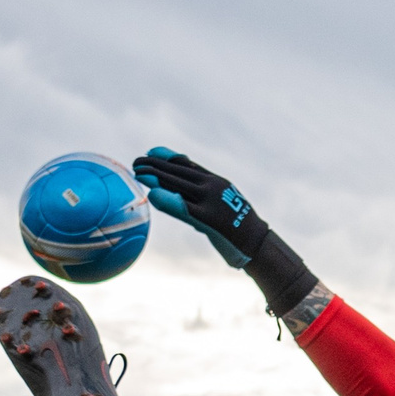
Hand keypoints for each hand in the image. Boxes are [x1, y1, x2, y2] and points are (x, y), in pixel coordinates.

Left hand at [131, 148, 268, 269]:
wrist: (258, 243)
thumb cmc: (237, 229)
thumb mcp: (221, 207)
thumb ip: (202, 199)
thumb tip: (182, 198)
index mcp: (216, 181)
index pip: (188, 165)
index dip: (168, 157)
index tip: (152, 152)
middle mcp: (212, 186)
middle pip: (179, 171)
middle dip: (156, 165)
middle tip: (136, 161)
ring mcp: (210, 200)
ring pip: (178, 183)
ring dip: (156, 176)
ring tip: (138, 172)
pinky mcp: (209, 219)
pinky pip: (184, 207)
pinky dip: (169, 199)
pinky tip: (154, 194)